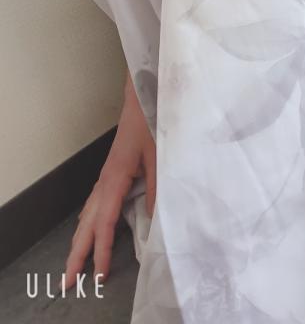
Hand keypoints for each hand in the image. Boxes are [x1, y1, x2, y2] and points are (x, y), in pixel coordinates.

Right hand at [61, 73, 155, 289]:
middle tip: (68, 282)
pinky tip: (86, 227)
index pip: (104, 222)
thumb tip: (154, 218)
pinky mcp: (110, 173)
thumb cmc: (151, 124)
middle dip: (77, 254)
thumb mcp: (159, 156)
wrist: (142, 99)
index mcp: (116, 178)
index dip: (102, 250)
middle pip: (86, 224)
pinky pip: (93, 204)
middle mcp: (105, 181)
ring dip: (79, 240)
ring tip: (73, 263)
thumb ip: (156, 188)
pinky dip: (87, 222)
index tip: (99, 274)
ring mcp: (105, 176)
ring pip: (86, 214)